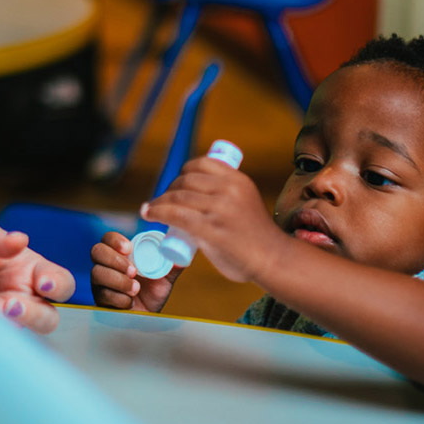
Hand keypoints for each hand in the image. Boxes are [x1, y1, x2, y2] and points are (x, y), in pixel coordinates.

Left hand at [0, 217, 74, 333]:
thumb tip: (20, 239)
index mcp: (30, 268)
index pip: (60, 281)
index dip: (58, 285)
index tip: (44, 284)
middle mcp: (22, 294)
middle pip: (48, 317)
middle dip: (33, 315)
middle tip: (9, 305)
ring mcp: (3, 314)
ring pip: (21, 331)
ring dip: (4, 324)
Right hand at [90, 231, 177, 312]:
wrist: (148, 319)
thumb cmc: (154, 293)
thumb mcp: (165, 276)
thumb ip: (172, 263)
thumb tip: (184, 251)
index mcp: (120, 254)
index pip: (108, 238)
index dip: (114, 240)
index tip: (128, 248)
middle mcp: (106, 265)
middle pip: (97, 251)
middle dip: (115, 260)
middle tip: (133, 271)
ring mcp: (100, 283)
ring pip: (97, 273)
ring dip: (118, 280)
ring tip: (136, 289)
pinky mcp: (100, 300)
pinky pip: (103, 295)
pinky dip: (119, 298)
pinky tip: (130, 302)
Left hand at [141, 156, 286, 283]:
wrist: (274, 260)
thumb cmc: (257, 236)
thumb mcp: (245, 201)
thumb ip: (224, 193)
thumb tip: (195, 190)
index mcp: (237, 179)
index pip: (202, 164)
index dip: (183, 172)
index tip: (176, 184)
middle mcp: (229, 189)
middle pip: (186, 180)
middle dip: (170, 189)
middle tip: (162, 202)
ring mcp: (220, 209)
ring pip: (178, 197)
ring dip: (159, 202)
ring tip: (151, 209)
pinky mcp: (210, 229)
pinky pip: (175, 215)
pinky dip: (157, 212)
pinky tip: (148, 214)